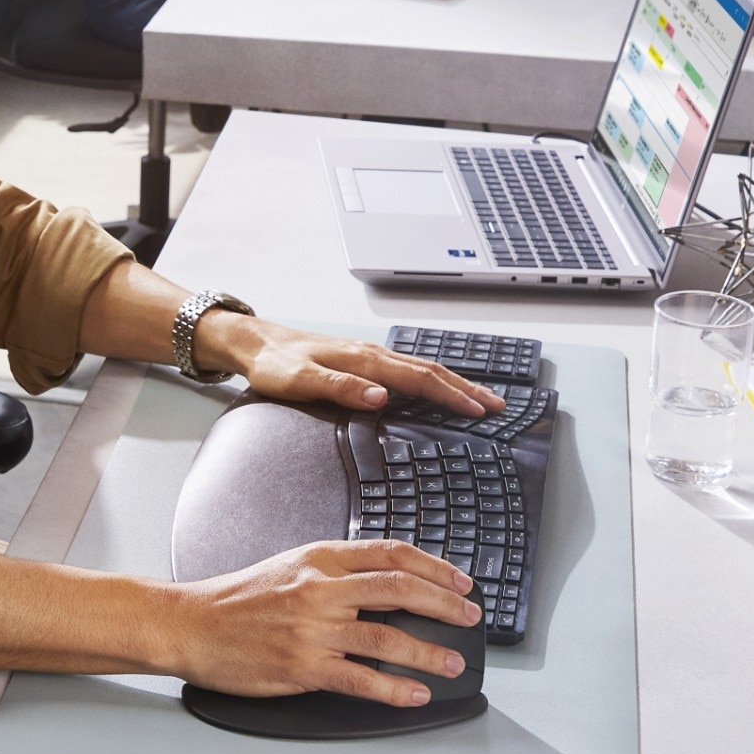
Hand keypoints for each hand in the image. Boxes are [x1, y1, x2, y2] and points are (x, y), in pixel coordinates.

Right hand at [159, 540, 480, 704]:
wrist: (191, 625)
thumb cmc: (237, 599)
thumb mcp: (290, 566)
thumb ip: (336, 571)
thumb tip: (386, 580)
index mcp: (320, 559)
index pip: (392, 554)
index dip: (434, 567)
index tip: (459, 582)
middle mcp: (321, 589)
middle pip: (401, 590)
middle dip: (445, 605)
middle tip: (470, 618)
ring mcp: (313, 629)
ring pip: (388, 637)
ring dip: (430, 651)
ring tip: (452, 662)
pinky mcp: (303, 666)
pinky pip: (361, 679)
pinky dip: (395, 688)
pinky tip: (415, 692)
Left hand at [201, 312, 498, 412]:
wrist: (256, 342)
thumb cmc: (274, 364)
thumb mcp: (301, 381)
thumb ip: (342, 389)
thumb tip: (380, 398)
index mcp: (364, 360)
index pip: (419, 379)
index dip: (452, 396)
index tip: (479, 411)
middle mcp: (373, 354)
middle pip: (431, 371)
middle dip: (467, 389)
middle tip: (497, 406)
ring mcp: (370, 355)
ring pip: (423, 369)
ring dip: (455, 383)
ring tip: (480, 398)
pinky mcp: (364, 360)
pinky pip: (409, 369)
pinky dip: (433, 379)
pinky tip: (439, 388)